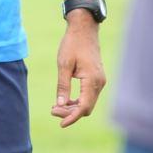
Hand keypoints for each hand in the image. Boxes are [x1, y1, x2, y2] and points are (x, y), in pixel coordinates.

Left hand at [52, 12, 105, 127]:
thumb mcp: (64, 64)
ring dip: (73, 107)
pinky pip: (89, 96)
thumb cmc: (72, 44)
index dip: (72, 117)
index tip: (60, 123)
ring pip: (88, 103)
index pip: (84, 107)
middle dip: (70, 113)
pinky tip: (65, 100)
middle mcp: (99, 83)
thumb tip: (60, 104)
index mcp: (92, 80)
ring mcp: (99, 81)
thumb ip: (62, 85)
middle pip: (86, 107)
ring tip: (56, 107)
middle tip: (52, 110)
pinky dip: (78, 101)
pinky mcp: (97, 79)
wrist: (84, 29)